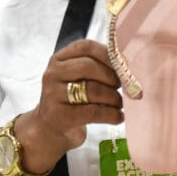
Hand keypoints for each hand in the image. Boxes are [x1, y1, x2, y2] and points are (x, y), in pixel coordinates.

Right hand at [15, 39, 123, 173]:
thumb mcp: (78, 78)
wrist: (49, 128)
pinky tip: (118, 117)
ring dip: (113, 97)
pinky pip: (92, 112)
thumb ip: (97, 67)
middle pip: (89, 66)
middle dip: (111, 76)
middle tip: (123, 86)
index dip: (108, 54)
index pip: (86, 47)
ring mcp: (53, 94)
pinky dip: (111, 114)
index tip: (124, 64)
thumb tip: (127, 65)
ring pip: (91, 89)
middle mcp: (53, 73)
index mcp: (60, 58)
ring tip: (120, 103)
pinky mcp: (59, 116)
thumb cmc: (70, 99)